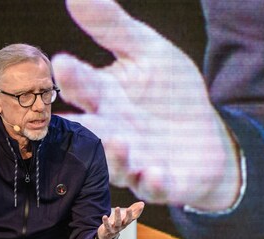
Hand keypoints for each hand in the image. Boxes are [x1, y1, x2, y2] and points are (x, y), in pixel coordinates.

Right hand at [53, 0, 240, 211]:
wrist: (207, 135)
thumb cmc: (169, 93)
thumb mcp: (147, 52)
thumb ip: (112, 27)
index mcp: (103, 98)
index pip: (80, 84)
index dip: (71, 76)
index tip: (62, 63)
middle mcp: (111, 132)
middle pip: (86, 130)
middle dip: (75, 125)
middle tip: (56, 119)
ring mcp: (135, 161)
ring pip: (115, 164)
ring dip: (114, 155)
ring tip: (117, 140)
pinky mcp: (162, 182)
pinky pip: (154, 186)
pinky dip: (153, 181)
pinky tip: (154, 172)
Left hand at [97, 202, 144, 238]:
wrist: (106, 235)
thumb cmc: (117, 223)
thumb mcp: (125, 216)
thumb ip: (133, 209)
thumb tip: (142, 203)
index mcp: (127, 221)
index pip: (135, 216)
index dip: (138, 211)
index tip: (142, 205)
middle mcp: (123, 225)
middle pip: (127, 220)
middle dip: (129, 215)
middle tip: (129, 209)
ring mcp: (116, 228)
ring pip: (118, 222)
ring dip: (118, 215)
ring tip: (117, 207)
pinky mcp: (108, 230)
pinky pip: (107, 226)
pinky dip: (106, 221)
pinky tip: (105, 216)